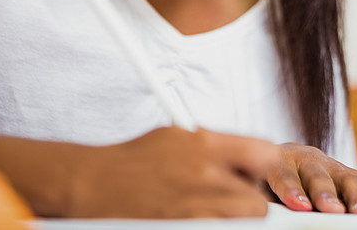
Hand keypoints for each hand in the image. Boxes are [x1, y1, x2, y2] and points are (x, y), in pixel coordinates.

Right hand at [68, 127, 279, 217]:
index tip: (258, 177)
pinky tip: (199, 223)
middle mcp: (203, 176)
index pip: (265, 154)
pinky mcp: (180, 229)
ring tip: (214, 216)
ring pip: (240, 225)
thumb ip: (214, 146)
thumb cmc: (131, 160)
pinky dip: (212, 228)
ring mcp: (191, 209)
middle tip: (234, 205)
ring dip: (232, 223)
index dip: (266, 169)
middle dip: (250, 207)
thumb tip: (247, 156)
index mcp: (205, 144)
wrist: (90, 183)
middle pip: (257, 203)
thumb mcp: (176, 136)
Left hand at [265, 143, 356, 215]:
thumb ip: (262, 197)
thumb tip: (260, 212)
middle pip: (318, 174)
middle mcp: (308, 159)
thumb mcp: (258, 188)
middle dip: (325, 193)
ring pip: (346, 178)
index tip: (299, 205)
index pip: (284, 173)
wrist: (276, 164)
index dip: (292, 189)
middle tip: (331, 209)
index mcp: (279, 160)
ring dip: (354, 197)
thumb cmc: (263, 182)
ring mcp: (332, 166)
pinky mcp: (351, 176)